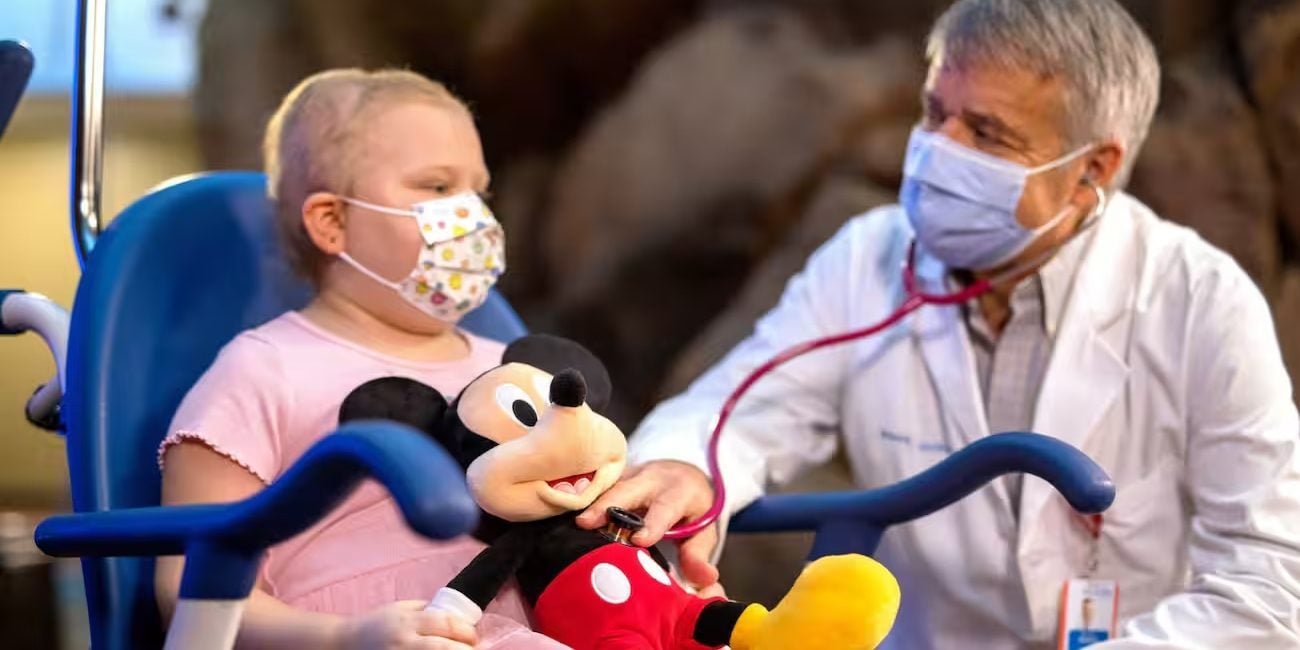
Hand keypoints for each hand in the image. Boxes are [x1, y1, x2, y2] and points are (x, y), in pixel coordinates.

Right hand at [335, 600, 477, 649]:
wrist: (345, 642)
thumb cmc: (377, 624)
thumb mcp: (401, 609)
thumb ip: (427, 611)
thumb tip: (456, 615)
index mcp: (408, 621)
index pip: (445, 623)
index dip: (465, 630)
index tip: (473, 636)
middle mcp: (404, 641)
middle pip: (443, 647)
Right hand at [576, 460, 722, 593]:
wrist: (681, 473)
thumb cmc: (692, 508)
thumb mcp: (704, 529)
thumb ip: (699, 554)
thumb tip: (705, 580)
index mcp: (678, 491)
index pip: (665, 507)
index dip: (652, 523)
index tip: (638, 540)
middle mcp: (652, 478)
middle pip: (628, 490)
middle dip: (606, 506)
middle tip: (585, 524)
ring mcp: (629, 474)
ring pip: (606, 486)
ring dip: (587, 502)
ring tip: (568, 521)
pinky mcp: (612, 476)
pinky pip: (595, 485)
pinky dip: (580, 498)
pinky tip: (561, 510)